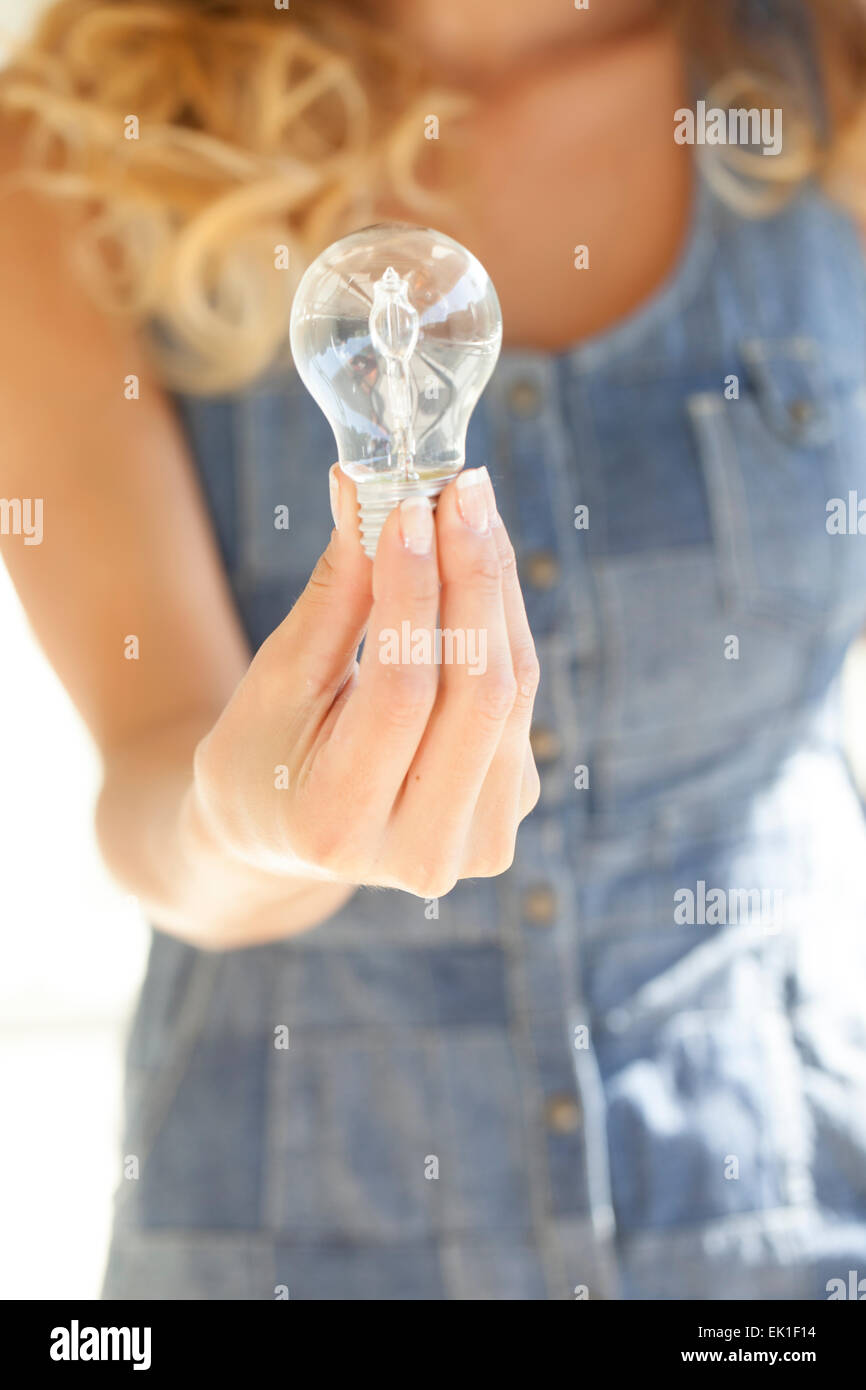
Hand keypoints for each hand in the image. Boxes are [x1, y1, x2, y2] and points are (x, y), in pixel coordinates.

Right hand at [192, 464, 540, 898]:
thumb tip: (366, 484)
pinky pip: (519, 702)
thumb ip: (335, 592)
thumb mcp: (278, 678)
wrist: (281, 834)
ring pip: (513, 692)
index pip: (401, 692)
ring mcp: (477, 841)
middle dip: (475, 578)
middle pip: (478, 694)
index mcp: (337, 825)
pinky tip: (478, 568)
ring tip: (471, 508)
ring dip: (495, 590)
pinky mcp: (508, 813)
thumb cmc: (262, 749)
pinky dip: (501, 625)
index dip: (414, 593)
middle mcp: (419, 852)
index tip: (413, 506)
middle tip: (464, 489)